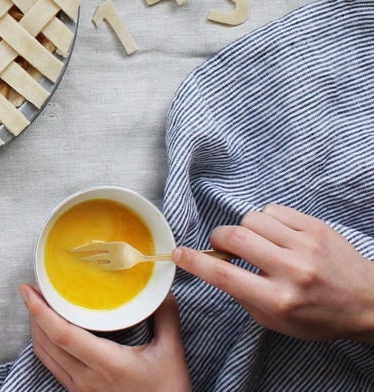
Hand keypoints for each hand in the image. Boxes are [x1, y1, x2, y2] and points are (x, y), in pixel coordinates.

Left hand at [19, 284, 190, 391]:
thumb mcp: (172, 353)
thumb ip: (166, 316)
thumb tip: (160, 288)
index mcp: (107, 365)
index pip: (62, 334)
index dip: (40, 310)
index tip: (28, 290)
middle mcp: (87, 379)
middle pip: (46, 341)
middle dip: (34, 312)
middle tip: (34, 288)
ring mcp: (80, 388)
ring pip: (44, 354)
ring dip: (37, 327)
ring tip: (39, 304)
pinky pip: (51, 365)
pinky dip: (45, 343)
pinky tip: (50, 329)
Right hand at [173, 204, 373, 342]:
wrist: (367, 302)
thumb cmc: (318, 316)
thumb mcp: (275, 321)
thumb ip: (242, 295)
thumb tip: (214, 266)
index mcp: (278, 299)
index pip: (224, 275)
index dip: (194, 261)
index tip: (178, 254)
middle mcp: (292, 271)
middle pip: (234, 238)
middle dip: (218, 238)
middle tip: (224, 247)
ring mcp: (306, 246)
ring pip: (251, 219)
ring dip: (245, 230)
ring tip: (257, 243)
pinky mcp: (316, 227)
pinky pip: (273, 211)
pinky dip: (266, 221)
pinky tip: (276, 235)